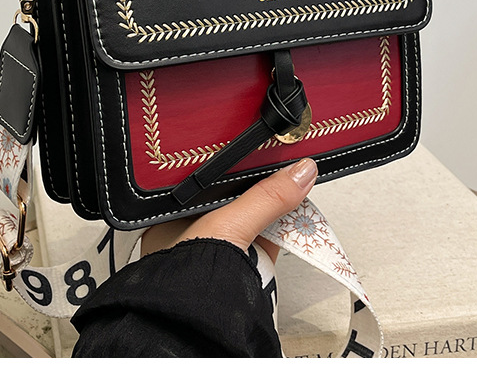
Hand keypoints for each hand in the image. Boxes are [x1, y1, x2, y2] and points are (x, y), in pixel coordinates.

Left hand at [141, 157, 317, 263]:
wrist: (199, 331)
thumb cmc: (191, 280)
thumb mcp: (228, 225)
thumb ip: (265, 197)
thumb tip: (300, 171)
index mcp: (176, 213)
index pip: (211, 175)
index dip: (239, 161)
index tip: (265, 145)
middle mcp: (195, 228)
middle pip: (237, 193)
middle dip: (263, 180)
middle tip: (287, 160)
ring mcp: (222, 246)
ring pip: (255, 213)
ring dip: (276, 202)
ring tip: (295, 180)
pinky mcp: (245, 263)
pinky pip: (268, 235)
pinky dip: (283, 225)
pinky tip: (298, 208)